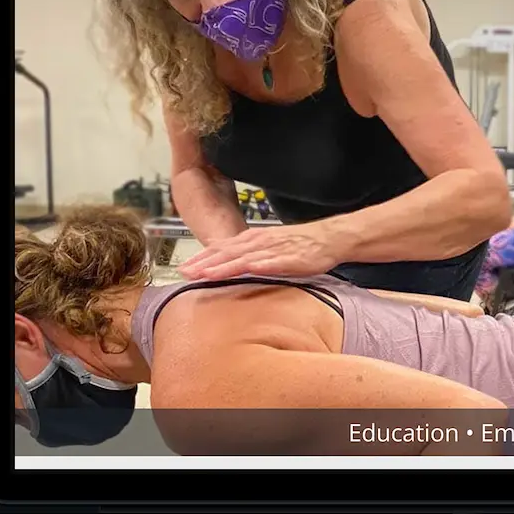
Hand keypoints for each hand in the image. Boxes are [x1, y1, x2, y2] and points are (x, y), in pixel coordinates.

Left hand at [176, 224, 347, 281]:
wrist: (329, 238)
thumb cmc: (302, 244)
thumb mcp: (268, 244)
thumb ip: (246, 251)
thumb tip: (223, 255)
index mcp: (252, 239)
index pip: (220, 248)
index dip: (201, 258)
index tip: (183, 268)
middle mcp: (257, 242)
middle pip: (225, 253)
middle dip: (203, 263)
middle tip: (183, 273)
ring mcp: (271, 250)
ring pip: (240, 258)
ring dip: (220, 266)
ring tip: (202, 274)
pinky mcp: (286, 259)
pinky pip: (265, 264)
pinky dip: (250, 267)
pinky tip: (238, 272)